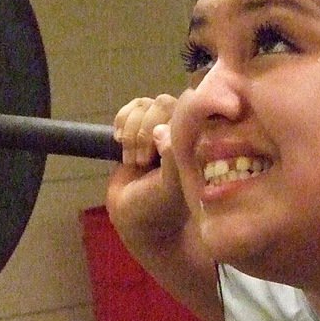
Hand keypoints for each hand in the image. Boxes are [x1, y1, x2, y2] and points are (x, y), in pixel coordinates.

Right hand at [107, 95, 187, 246]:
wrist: (132, 216)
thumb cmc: (159, 204)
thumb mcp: (170, 185)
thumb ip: (172, 157)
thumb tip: (161, 128)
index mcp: (200, 142)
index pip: (189, 111)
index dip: (168, 125)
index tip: (156, 154)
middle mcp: (183, 131)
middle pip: (163, 104)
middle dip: (145, 132)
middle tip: (142, 162)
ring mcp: (161, 126)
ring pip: (145, 105)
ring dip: (132, 132)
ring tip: (132, 160)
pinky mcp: (141, 126)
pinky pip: (132, 107)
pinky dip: (122, 121)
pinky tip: (119, 141)